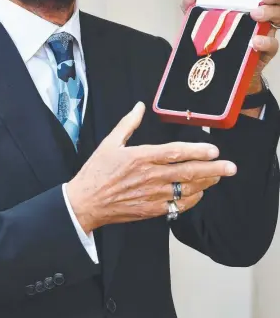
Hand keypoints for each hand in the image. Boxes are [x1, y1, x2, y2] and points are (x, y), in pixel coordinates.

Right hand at [66, 103, 236, 232]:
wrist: (86, 202)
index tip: (214, 150)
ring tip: (218, 177)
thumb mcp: (110, 142)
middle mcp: (151, 176)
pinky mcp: (152, 210)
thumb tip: (139, 106)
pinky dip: (191, 200)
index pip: (176, 153)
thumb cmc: (97, 171)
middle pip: (189, 173)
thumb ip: (128, 124)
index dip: (198, 151)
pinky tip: (198, 194)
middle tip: (231, 167)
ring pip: (187, 190)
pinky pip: (178, 206)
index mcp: (142, 157)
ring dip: (205, 184)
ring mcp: (153, 195)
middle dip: (213, 170)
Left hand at [181, 0, 278, 93]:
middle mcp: (260, 13)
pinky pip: (273, 44)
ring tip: (256, 14)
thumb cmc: (213, 39)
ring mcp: (265, 31)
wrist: (216, 72)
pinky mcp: (266, 50)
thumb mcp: (199, 20)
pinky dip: (265, 42)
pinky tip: (255, 41)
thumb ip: (192, 4)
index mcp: (246, 2)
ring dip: (271, 13)